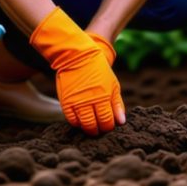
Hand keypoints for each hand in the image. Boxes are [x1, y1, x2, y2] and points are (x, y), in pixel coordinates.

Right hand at [30, 7, 125, 134]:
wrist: (77, 54)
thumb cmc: (98, 69)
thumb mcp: (112, 83)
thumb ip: (117, 103)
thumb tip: (121, 121)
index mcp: (104, 96)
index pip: (107, 121)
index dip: (109, 127)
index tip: (108, 125)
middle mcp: (89, 101)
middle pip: (95, 126)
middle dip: (99, 130)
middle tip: (99, 128)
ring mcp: (76, 101)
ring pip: (83, 124)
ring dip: (88, 129)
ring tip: (91, 126)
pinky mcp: (65, 101)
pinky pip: (71, 119)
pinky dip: (76, 123)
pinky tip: (80, 120)